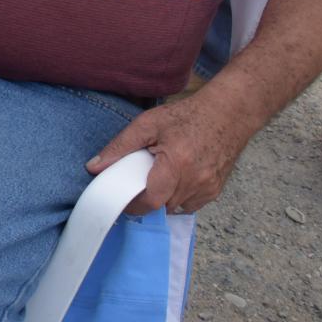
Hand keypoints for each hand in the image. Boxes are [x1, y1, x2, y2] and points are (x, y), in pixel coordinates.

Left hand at [86, 90, 262, 215]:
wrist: (227, 114)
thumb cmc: (186, 116)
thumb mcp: (147, 124)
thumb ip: (120, 146)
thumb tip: (94, 167)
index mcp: (176, 164)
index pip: (151, 201)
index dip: (133, 205)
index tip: (120, 199)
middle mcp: (195, 181)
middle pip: (162, 206)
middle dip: (146, 200)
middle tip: (135, 185)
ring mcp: (208, 188)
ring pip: (176, 207)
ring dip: (163, 199)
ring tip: (156, 179)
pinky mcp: (216, 190)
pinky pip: (191, 204)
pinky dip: (178, 198)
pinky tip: (173, 180)